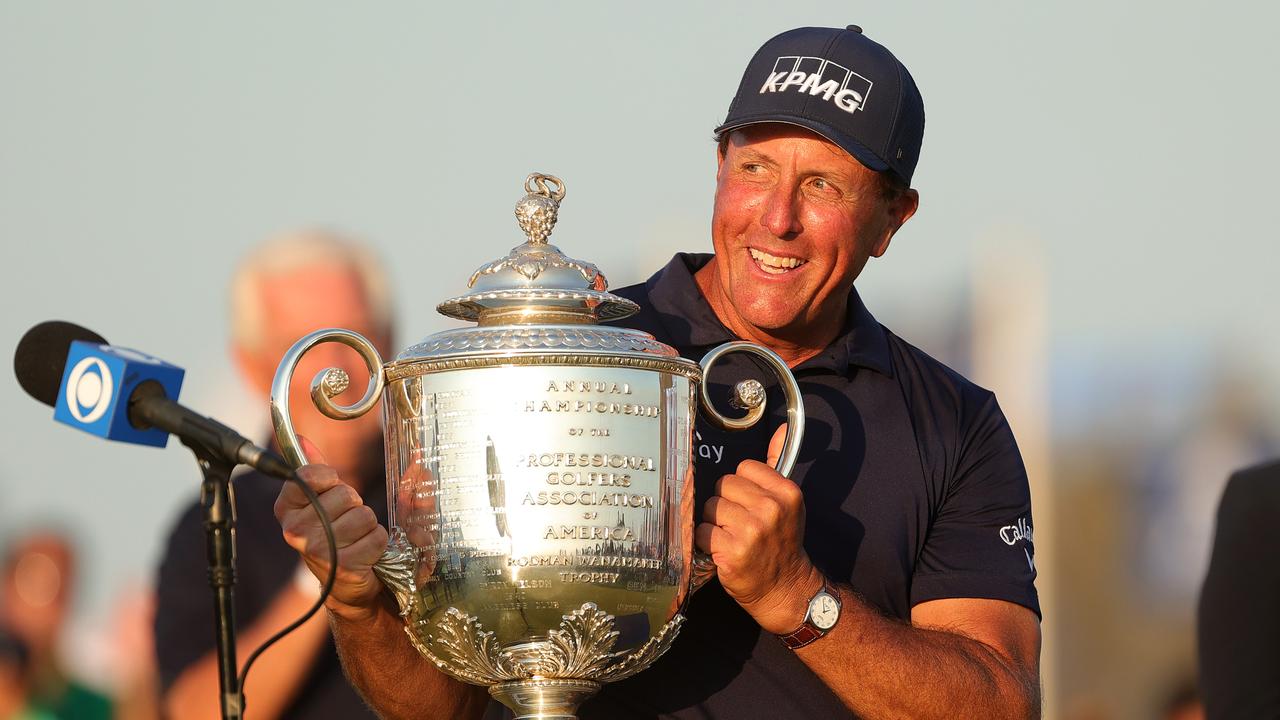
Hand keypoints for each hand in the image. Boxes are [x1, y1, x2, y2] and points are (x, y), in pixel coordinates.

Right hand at [274, 436, 388, 622]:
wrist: (345, 584)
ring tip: (355, 540)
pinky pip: (376, 537)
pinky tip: (365, 555)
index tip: (330, 491)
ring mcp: (317, 549)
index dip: (331, 479)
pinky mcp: (342, 566)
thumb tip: (301, 439)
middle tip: (345, 524)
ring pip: (364, 516)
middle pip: (346, 494)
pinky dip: (378, 544)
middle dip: (354, 506)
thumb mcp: (322, 499)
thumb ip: (314, 469)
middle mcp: (295, 530)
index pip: (312, 474)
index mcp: (286, 508)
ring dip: (368, 527)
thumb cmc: (335, 534)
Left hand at [695, 423, 821, 633]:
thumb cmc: (781, 542)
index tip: (751, 505)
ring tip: (733, 537)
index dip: (741, 487)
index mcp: (786, 492)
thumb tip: (781, 428)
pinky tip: (724, 550)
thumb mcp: (787, 502)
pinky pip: (702, 531)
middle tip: (740, 524)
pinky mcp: (731, 552)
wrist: (785, 588)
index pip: (743, 469)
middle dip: (725, 504)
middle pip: (723, 486)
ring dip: (715, 523)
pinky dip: (707, 542)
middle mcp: (770, 509)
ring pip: (710, 508)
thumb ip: (777, 463)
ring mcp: (751, 532)